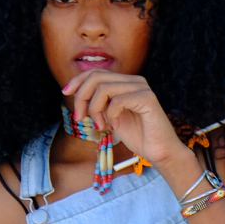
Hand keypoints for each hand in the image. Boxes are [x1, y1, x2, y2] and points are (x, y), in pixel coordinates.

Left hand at [61, 70, 190, 167]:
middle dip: (82, 97)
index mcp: (126, 82)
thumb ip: (98, 103)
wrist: (159, 152)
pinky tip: (114, 126)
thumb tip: (77, 92)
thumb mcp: (110, 117)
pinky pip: (117, 100)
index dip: (78, 80)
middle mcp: (135, 80)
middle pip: (96, 76)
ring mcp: (142, 88)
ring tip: (99, 125)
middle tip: (79, 117)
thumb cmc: (137, 136)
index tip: (65, 92)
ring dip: (94, 109)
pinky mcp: (147, 98)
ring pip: (104, 88)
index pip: (96, 72)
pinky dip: (109, 114)